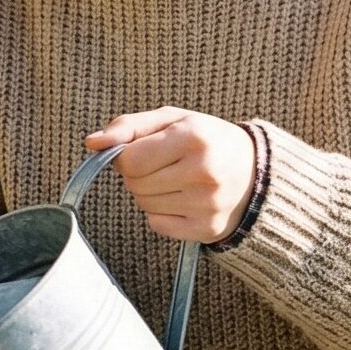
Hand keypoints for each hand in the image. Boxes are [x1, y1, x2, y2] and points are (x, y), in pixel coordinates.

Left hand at [84, 107, 256, 243]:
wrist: (259, 173)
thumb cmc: (207, 140)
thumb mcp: (173, 120)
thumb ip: (128, 126)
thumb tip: (91, 142)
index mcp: (193, 138)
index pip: (129, 160)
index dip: (127, 156)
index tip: (144, 151)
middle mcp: (203, 173)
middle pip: (134, 184)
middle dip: (139, 175)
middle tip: (164, 166)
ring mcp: (206, 204)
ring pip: (144, 205)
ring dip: (150, 193)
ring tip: (177, 180)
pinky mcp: (207, 229)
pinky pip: (157, 225)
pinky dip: (162, 214)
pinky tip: (184, 200)